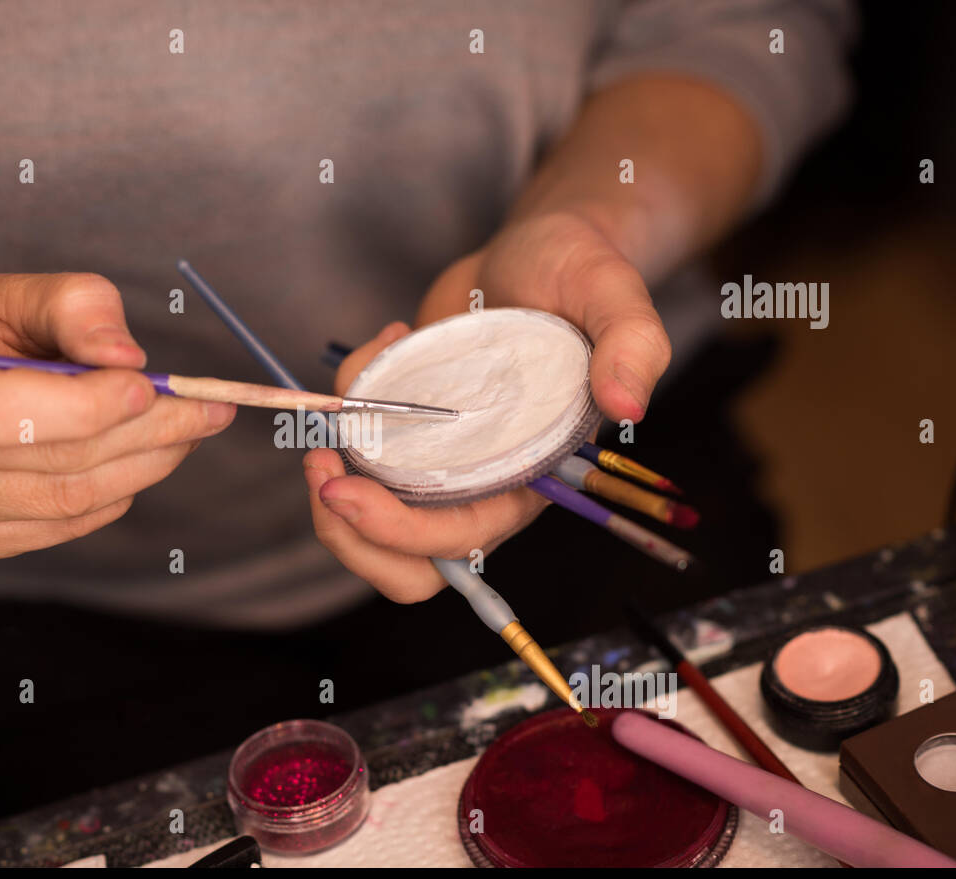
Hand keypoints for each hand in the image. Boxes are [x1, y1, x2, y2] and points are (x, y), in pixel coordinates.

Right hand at [0, 272, 234, 557]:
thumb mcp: (1, 292)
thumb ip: (72, 306)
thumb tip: (129, 359)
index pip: (6, 414)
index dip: (90, 406)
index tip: (154, 386)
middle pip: (56, 462)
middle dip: (149, 434)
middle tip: (211, 410)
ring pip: (71, 500)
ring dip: (147, 464)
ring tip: (190, 429)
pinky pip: (67, 523)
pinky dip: (117, 490)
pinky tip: (139, 457)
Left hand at [304, 211, 670, 601]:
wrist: (539, 244)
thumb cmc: (580, 271)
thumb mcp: (614, 292)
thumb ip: (635, 344)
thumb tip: (626, 407)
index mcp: (525, 478)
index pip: (455, 542)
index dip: (394, 534)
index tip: (342, 489)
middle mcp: (477, 479)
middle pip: (404, 558)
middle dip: (346, 533)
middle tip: (320, 470)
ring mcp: (436, 452)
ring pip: (369, 514)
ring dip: (328, 482)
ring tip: (328, 419)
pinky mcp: (406, 419)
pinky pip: (358, 435)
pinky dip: (347, 394)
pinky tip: (386, 338)